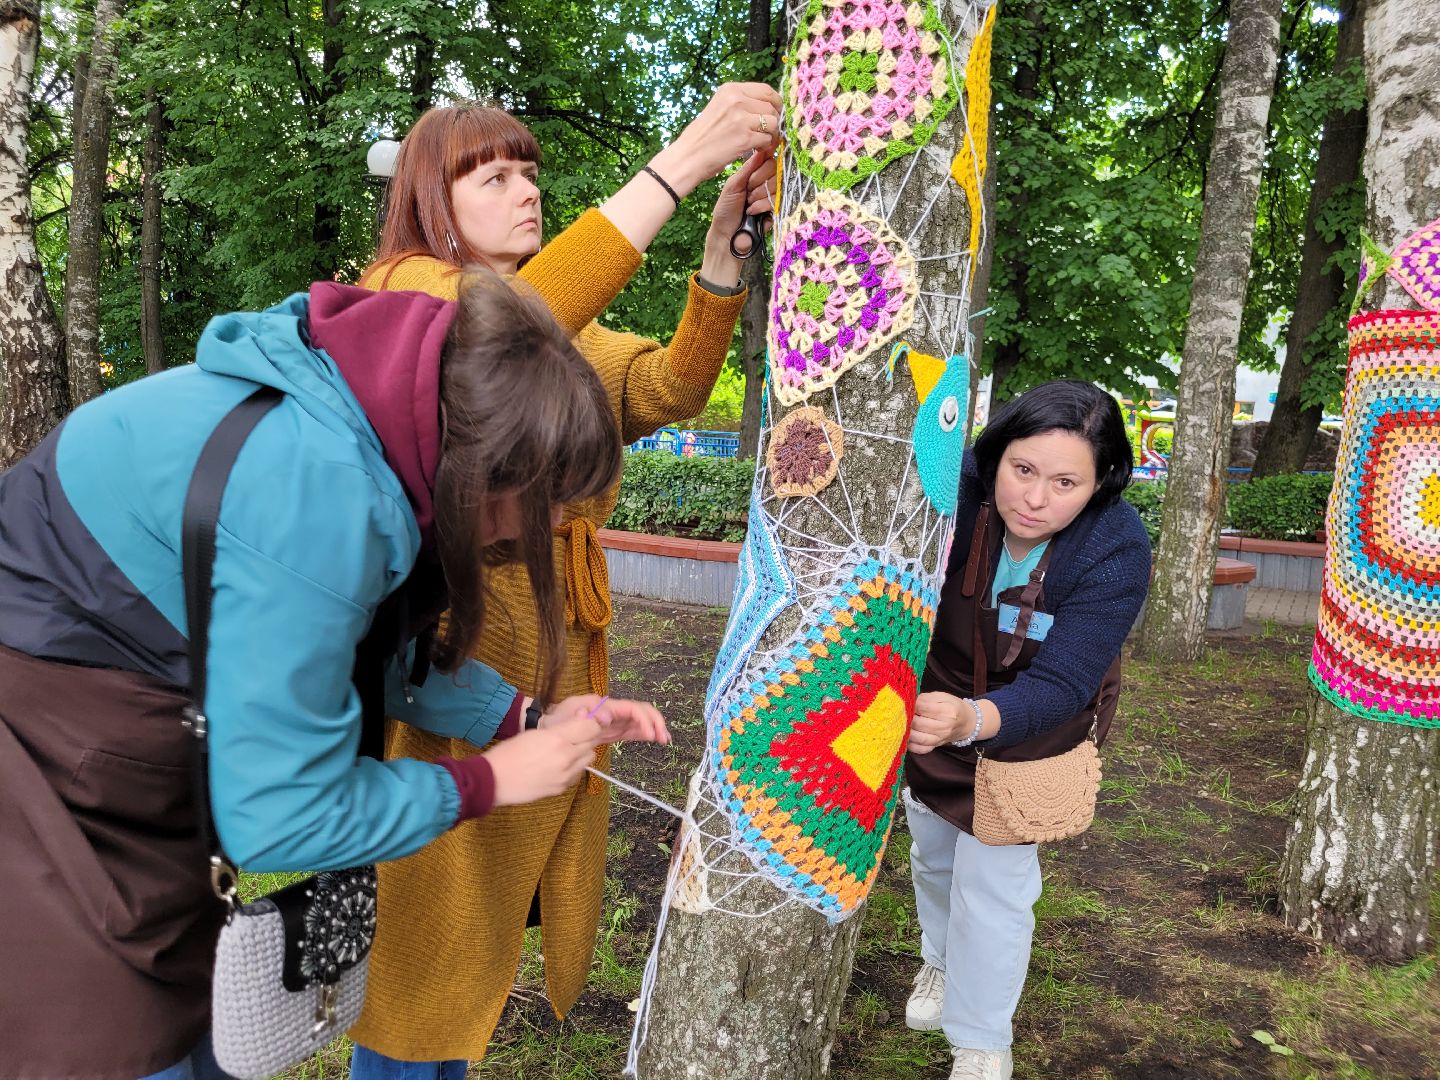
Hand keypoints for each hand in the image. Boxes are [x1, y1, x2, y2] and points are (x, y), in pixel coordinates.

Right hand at [485, 727, 600, 806]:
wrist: (494, 781)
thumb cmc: (510, 752)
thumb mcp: (535, 733)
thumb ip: (562, 727)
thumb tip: (583, 716)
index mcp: (558, 739)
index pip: (591, 727)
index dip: (589, 723)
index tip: (582, 722)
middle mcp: (566, 757)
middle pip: (592, 743)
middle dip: (585, 738)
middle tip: (572, 736)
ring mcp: (565, 775)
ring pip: (588, 760)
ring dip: (581, 753)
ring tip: (564, 752)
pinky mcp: (562, 788)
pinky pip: (577, 774)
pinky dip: (573, 769)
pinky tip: (557, 767)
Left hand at [541, 694, 671, 745]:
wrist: (546, 726)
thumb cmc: (556, 721)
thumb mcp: (568, 716)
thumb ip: (588, 716)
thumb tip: (608, 715)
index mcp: (604, 706)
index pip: (631, 709)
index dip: (644, 720)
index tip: (650, 735)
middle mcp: (611, 711)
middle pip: (640, 711)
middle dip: (654, 722)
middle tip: (663, 738)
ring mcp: (612, 721)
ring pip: (638, 720)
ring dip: (652, 728)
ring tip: (664, 740)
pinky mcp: (610, 731)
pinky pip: (630, 730)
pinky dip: (643, 733)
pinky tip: (652, 739)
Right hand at [651, 82, 781, 196]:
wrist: (688, 156)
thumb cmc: (703, 136)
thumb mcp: (719, 107)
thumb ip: (740, 102)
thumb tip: (767, 105)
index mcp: (730, 89)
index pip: (766, 90)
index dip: (775, 102)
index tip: (775, 112)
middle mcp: (737, 100)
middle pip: (771, 106)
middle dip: (773, 120)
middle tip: (767, 131)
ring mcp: (741, 118)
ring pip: (772, 122)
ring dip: (770, 134)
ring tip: (759, 140)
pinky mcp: (745, 138)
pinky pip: (767, 139)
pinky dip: (764, 146)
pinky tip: (754, 148)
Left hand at [699, 151, 777, 282]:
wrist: (727, 235)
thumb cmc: (726, 210)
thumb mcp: (732, 185)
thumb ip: (748, 168)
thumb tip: (762, 149)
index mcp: (755, 173)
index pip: (768, 157)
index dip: (762, 163)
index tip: (752, 172)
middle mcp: (766, 182)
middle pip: (775, 168)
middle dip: (758, 180)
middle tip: (747, 192)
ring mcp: (773, 195)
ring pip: (776, 184)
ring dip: (758, 195)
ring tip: (748, 204)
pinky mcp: (778, 209)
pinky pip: (777, 199)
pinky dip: (761, 205)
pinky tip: (752, 212)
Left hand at [907, 692, 974, 754]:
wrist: (966, 723)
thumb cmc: (952, 707)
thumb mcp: (943, 696)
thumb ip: (926, 697)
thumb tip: (911, 701)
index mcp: (947, 711)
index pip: (923, 708)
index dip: (912, 704)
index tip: (908, 702)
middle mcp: (944, 727)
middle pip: (918, 723)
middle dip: (907, 717)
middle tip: (902, 713)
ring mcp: (940, 739)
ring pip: (918, 738)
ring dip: (906, 731)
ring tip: (901, 724)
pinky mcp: (935, 746)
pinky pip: (921, 749)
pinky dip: (911, 745)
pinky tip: (906, 737)